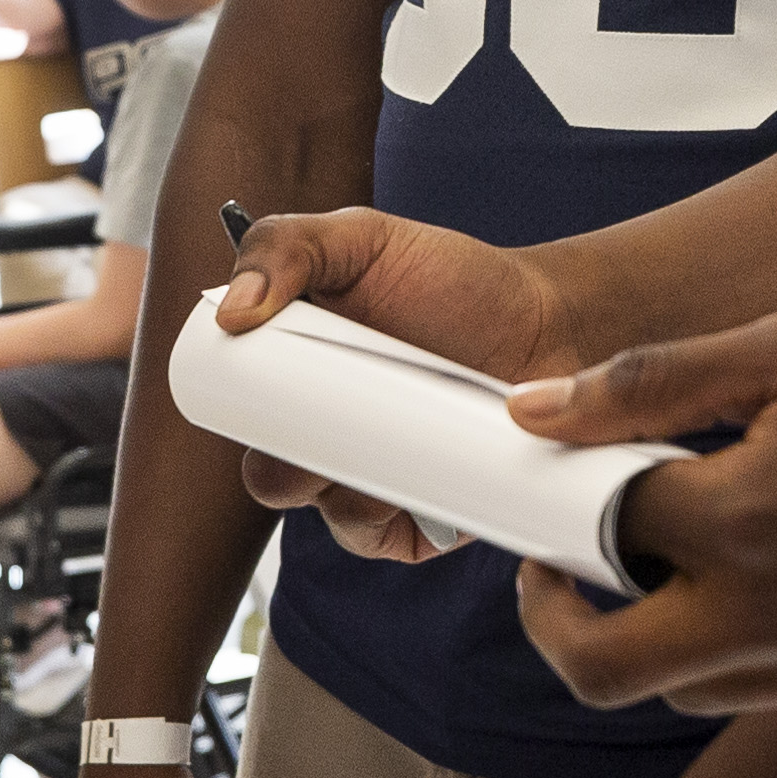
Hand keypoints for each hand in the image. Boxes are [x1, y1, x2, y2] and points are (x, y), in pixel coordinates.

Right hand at [219, 210, 582, 562]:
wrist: (548, 320)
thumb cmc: (451, 279)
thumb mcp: (362, 237)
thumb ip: (284, 246)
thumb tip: (228, 312)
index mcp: (292, 378)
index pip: (235, 413)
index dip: (237, 411)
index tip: (265, 382)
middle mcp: (322, 437)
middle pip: (270, 477)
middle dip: (287, 463)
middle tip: (334, 417)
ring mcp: (369, 481)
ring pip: (329, 512)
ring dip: (353, 485)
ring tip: (406, 431)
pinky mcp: (416, 521)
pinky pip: (384, 540)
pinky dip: (398, 514)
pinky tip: (430, 470)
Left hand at [505, 310, 776, 731]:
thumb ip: (652, 383)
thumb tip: (533, 411)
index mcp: (749, 524)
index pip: (598, 542)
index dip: (563, 520)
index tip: (560, 514)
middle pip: (612, 675)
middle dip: (567, 630)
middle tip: (571, 584)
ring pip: (705, 689)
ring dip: (680, 635)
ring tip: (717, 556)